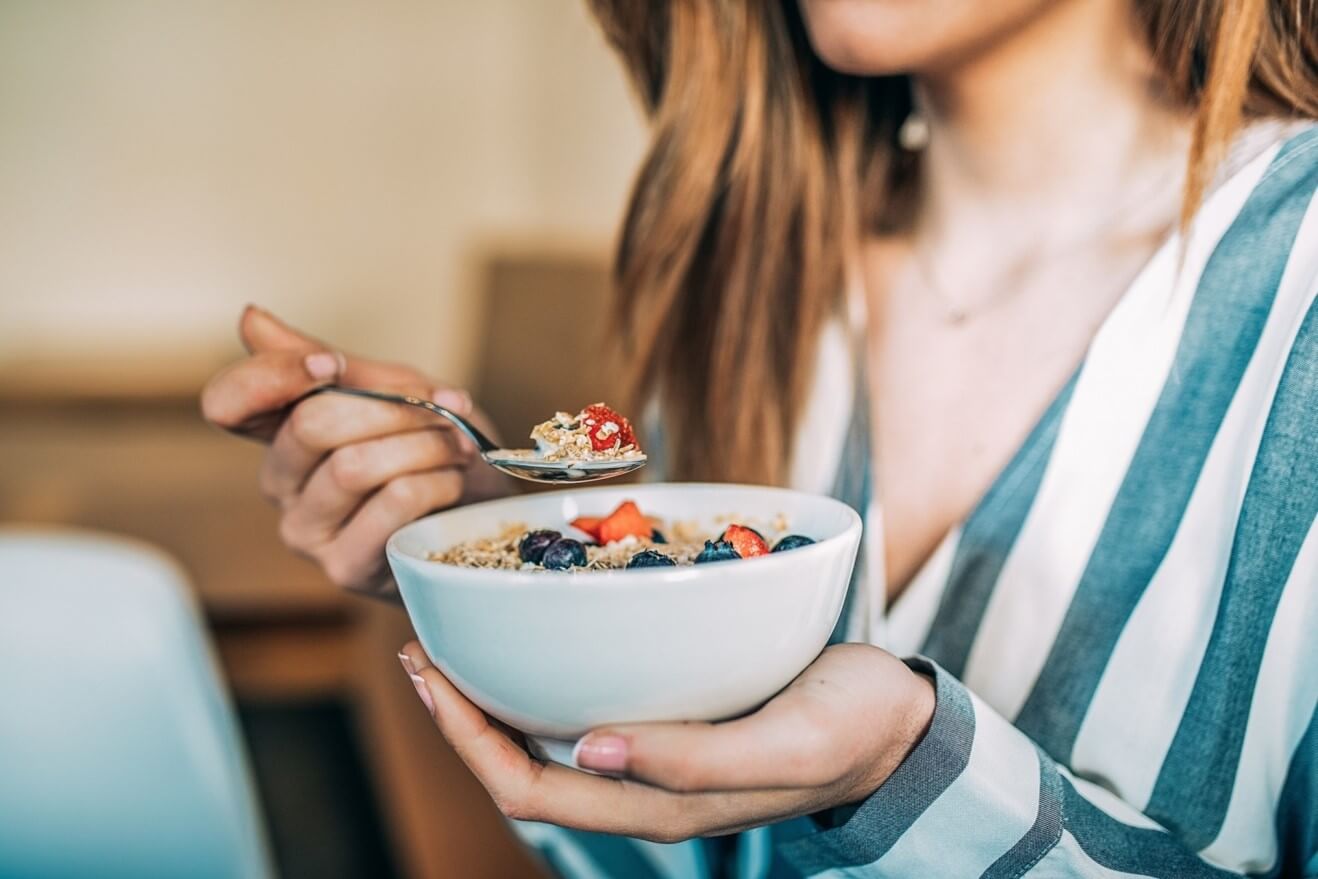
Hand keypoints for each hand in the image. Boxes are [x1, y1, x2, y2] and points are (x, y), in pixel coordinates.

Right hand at [201, 305, 510, 596]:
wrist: (482, 513)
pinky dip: (436, 481)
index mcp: (280, 434)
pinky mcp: (345, 567)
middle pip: (310, 424)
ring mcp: (307, 531)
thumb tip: (249, 318)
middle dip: (392, 408)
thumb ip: (328, 361)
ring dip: (424, 445)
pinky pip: (392, 503)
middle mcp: (281, 485)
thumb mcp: (390, 390)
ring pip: (354, 465)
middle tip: (443, 409)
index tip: (332, 365)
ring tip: (456, 446)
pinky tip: (452, 482)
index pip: (226, 402)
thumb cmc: (431, 449)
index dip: (272, 376)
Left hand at [397, 642, 935, 842]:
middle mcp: (642, 786)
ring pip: (547, 740)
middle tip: (422, 647)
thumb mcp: (788, 744)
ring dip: (493, 698)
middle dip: (461, 716)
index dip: (467, 740)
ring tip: (457, 641)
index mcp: (659, 805)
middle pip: (522, 768)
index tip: (429, 674)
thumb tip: (587, 749)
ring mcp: (655, 756)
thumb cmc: (851, 729)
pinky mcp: (673, 720)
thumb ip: (694, 759)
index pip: (531, 789)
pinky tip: (538, 633)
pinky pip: (586, 708)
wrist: (899, 723)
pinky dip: (545, 675)